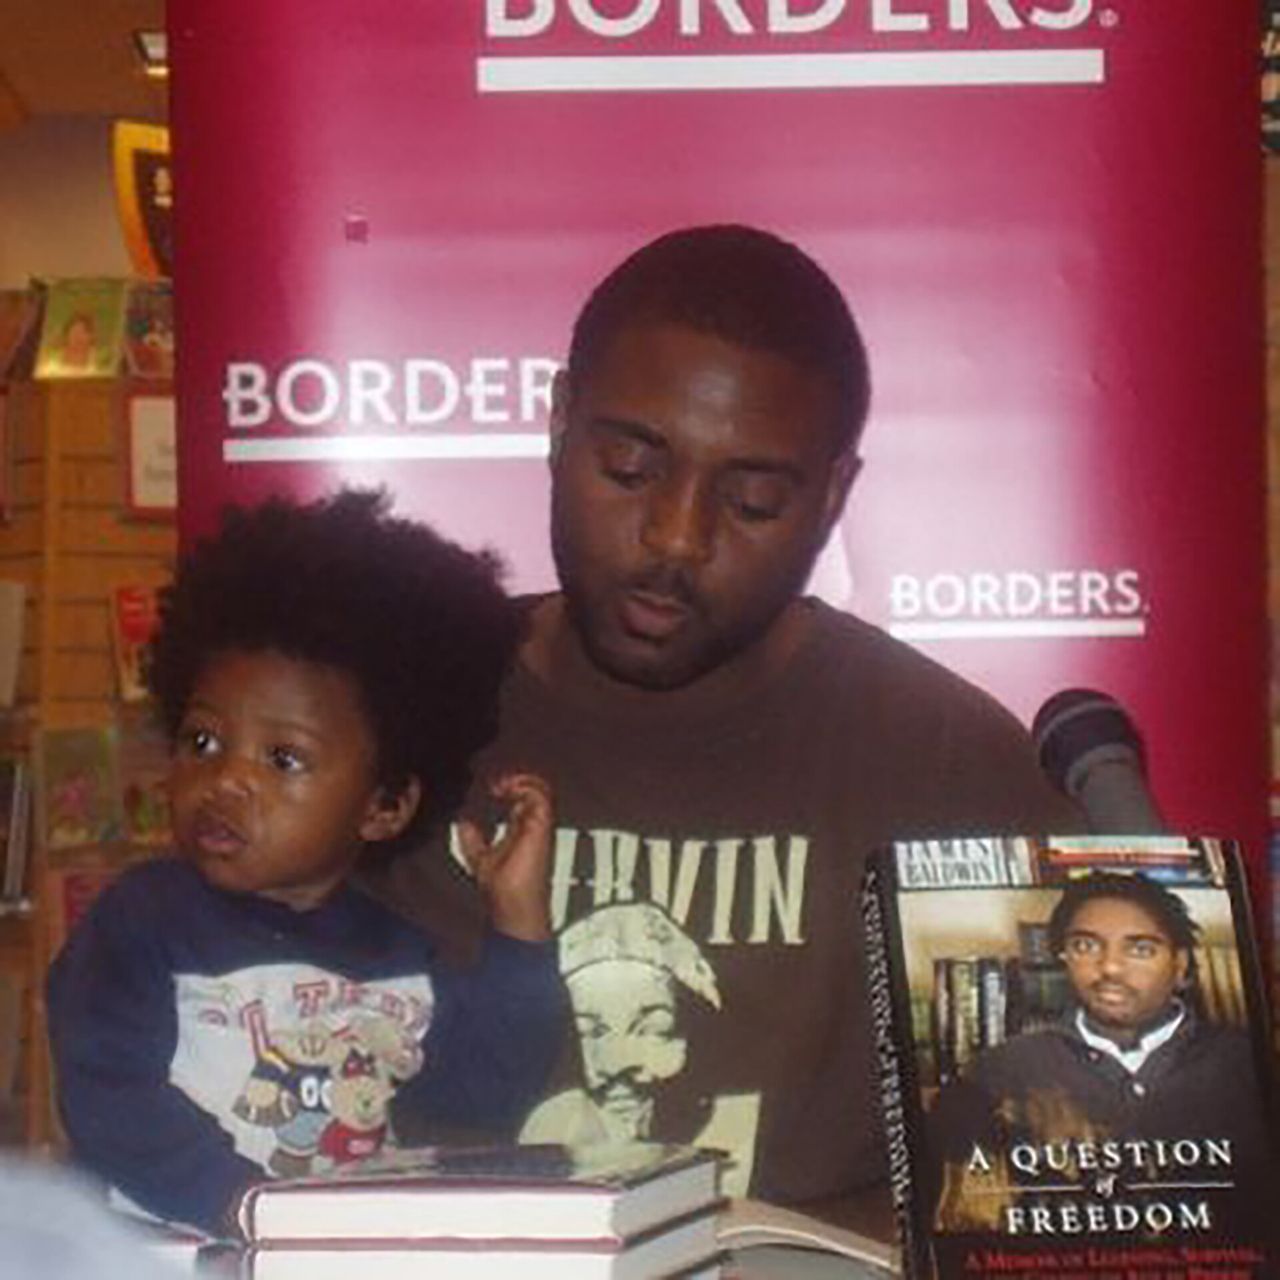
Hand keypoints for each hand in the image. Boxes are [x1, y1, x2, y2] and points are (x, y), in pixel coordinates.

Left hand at [456, 772, 553, 941]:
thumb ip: (472, 840)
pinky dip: (523, 788)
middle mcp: (533, 826)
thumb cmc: (502, 891)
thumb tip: (462, 822)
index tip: (492, 787)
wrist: (511, 907)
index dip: (511, 786)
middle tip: (497, 783)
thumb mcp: (479, 857)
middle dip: (517, 778)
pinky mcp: (541, 827)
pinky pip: (541, 797)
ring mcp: (539, 826)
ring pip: (542, 788)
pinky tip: (506, 793)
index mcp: (522, 830)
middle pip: (537, 789)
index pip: (524, 799)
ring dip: (520, 780)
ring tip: (502, 785)